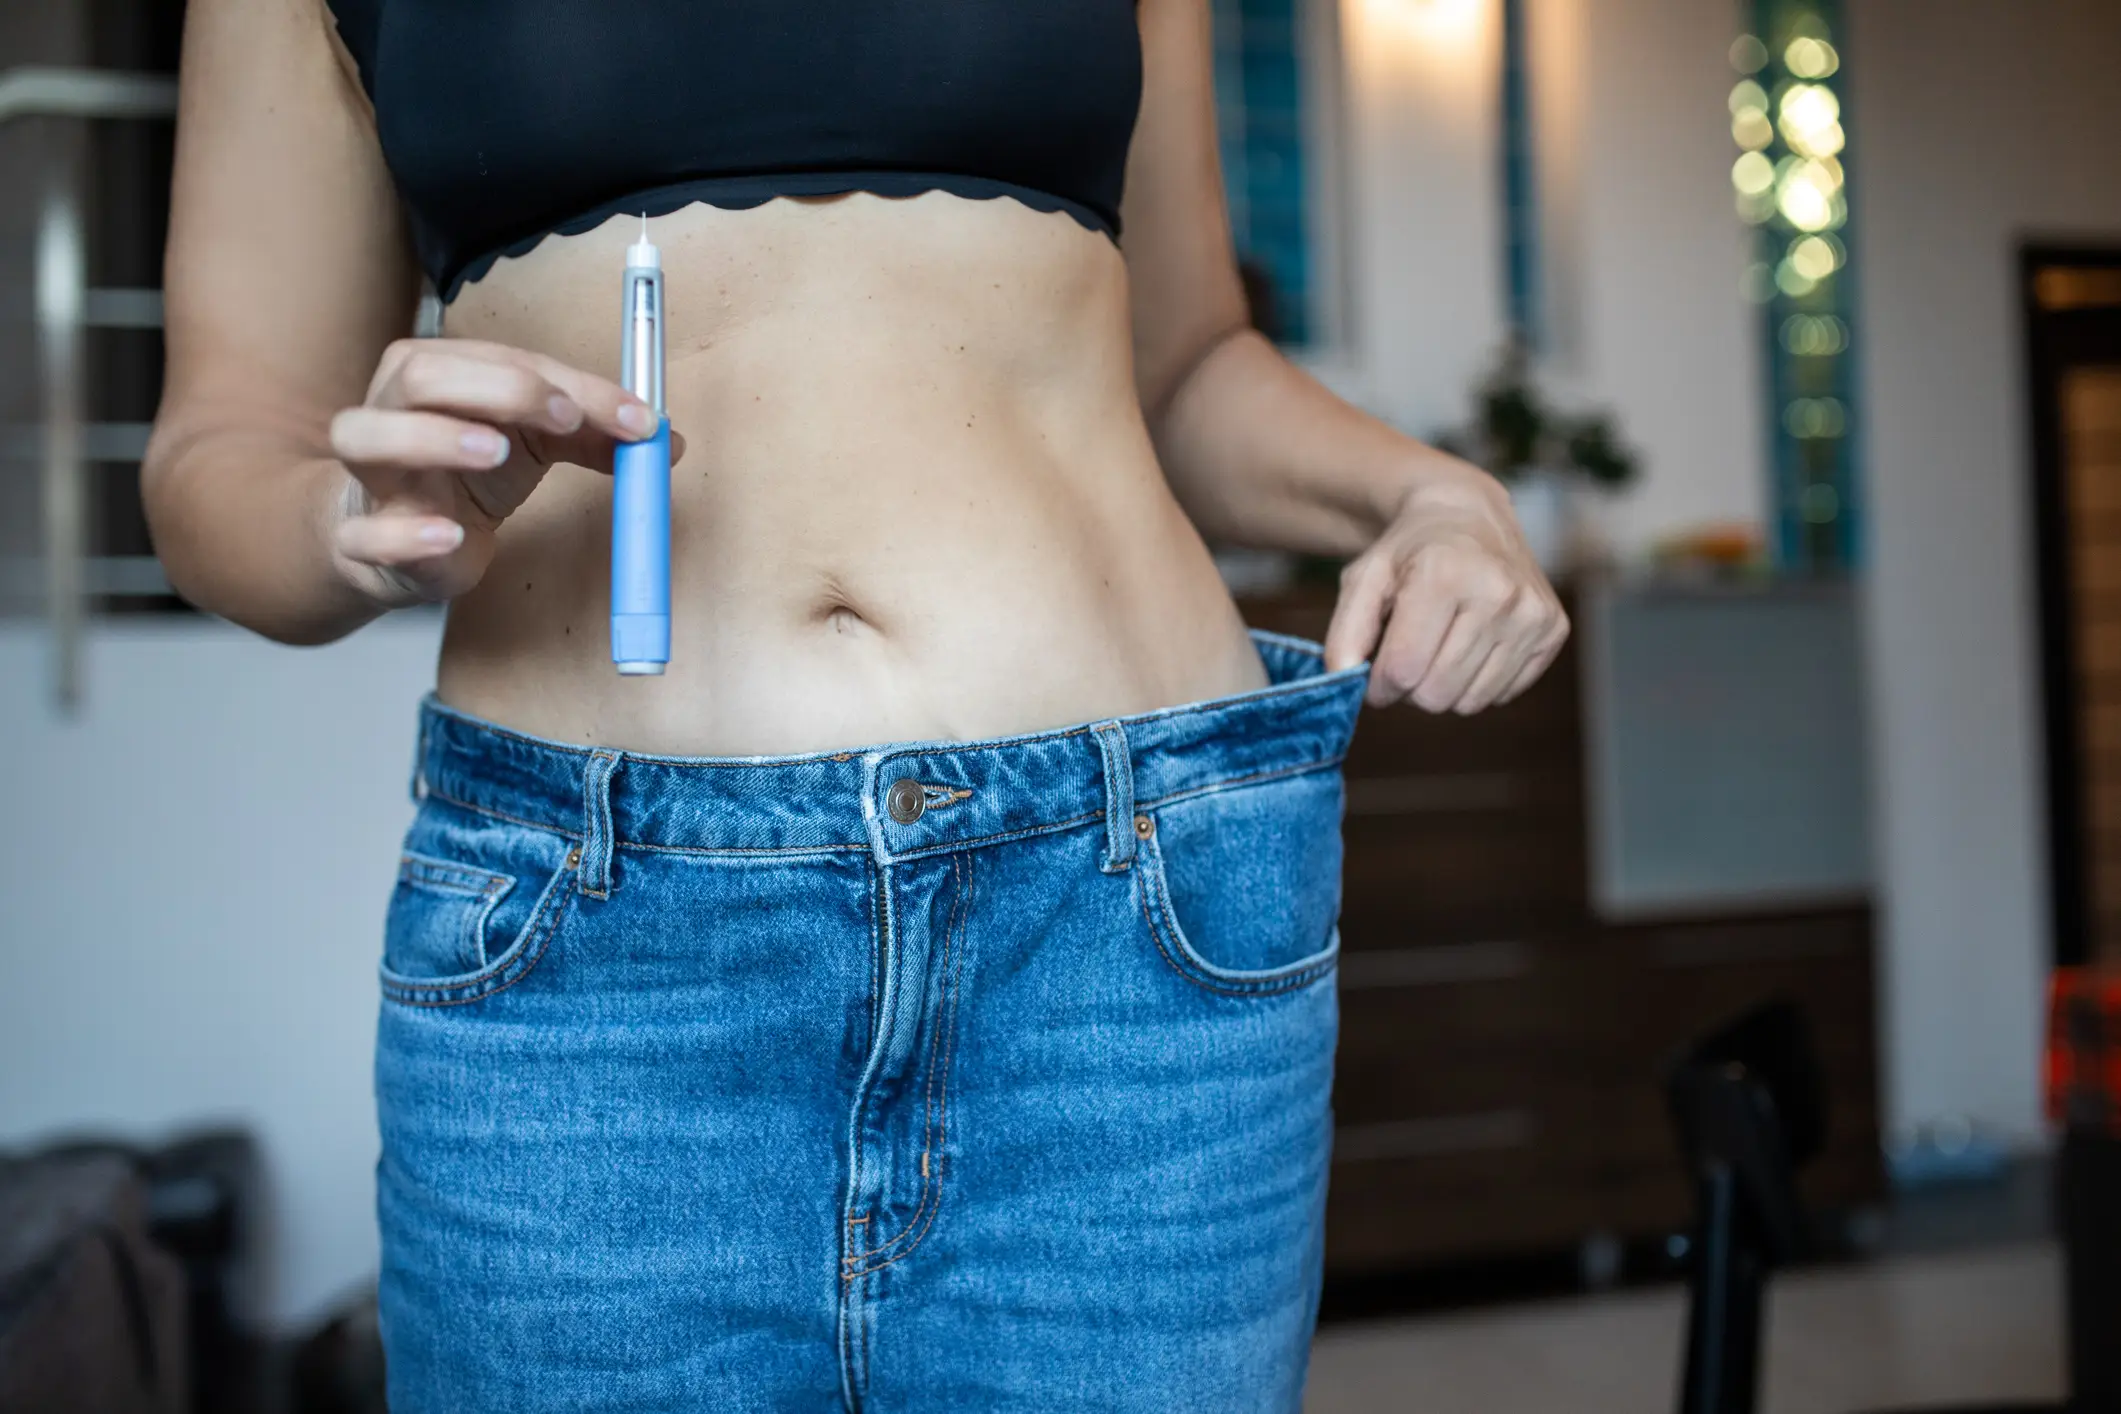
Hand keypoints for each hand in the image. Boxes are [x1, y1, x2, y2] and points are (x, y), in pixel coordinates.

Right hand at [326, 337, 682, 608]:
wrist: (399, 540)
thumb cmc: (464, 471)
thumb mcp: (535, 441)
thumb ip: (593, 434)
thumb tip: (664, 438)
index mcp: (438, 372)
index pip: (502, 361)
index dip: (569, 385)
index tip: (631, 417)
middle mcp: (392, 409)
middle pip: (421, 375)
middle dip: (496, 389)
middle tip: (561, 419)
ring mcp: (370, 475)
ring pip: (363, 435)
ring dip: (430, 438)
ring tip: (492, 452)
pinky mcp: (363, 538)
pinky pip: (364, 533)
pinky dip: (403, 533)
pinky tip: (448, 535)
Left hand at [1324, 462, 1568, 712]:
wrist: (1469, 515)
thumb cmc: (1410, 552)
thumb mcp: (1365, 578)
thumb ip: (1344, 631)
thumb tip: (1344, 679)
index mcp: (1447, 574)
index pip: (1403, 669)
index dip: (1379, 683)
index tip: (1375, 670)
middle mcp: (1499, 591)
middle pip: (1436, 694)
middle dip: (1411, 686)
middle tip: (1409, 654)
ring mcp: (1532, 612)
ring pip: (1470, 702)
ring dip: (1444, 686)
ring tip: (1440, 645)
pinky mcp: (1553, 629)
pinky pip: (1502, 694)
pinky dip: (1478, 681)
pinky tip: (1471, 643)